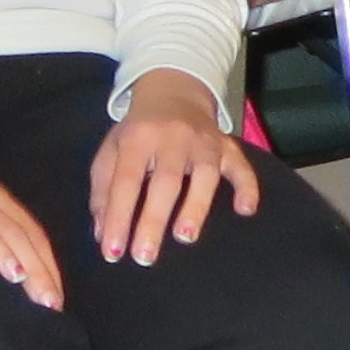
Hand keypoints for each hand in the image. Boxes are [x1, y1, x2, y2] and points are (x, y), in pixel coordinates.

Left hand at [87, 70, 260, 265]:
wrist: (173, 93)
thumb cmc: (138, 133)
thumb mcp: (111, 152)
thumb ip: (103, 191)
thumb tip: (102, 233)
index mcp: (137, 138)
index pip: (125, 181)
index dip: (118, 217)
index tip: (112, 251)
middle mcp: (173, 138)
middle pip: (165, 181)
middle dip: (153, 220)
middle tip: (144, 256)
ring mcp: (205, 142)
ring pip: (205, 175)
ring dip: (195, 207)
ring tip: (184, 239)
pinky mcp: (228, 146)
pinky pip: (242, 166)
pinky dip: (247, 187)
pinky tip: (246, 210)